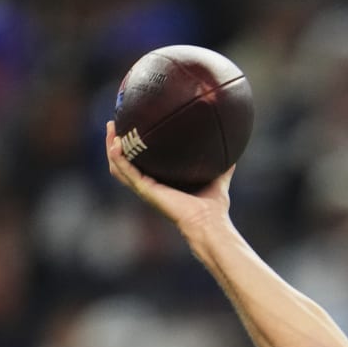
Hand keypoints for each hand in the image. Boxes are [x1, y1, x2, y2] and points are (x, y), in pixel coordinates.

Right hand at [104, 121, 232, 237]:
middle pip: (124, 162)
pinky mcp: (146, 190)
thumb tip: (236, 154)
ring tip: (111, 128)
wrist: (209, 222)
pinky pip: (125, 171)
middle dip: (116, 143)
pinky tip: (116, 143)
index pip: (142, 163)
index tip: (133, 127)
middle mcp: (150, 185)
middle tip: (114, 124)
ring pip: (119, 166)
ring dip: (111, 147)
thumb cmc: (214, 208)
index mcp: (162, 182)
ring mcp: (145, 188)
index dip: (135, 148)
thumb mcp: (219, 179)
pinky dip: (118, 157)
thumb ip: (224, 167)